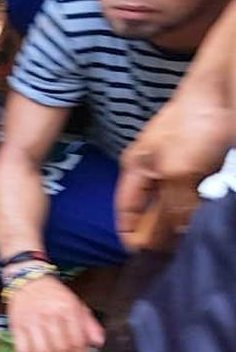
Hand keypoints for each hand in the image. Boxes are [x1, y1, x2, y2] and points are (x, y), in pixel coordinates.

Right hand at [6, 274, 103, 351]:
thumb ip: (90, 324)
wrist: (27, 280)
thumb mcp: (77, 304)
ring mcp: (30, 323)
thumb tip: (99, 344)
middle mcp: (49, 317)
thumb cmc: (55, 295)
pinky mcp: (16, 327)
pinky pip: (22, 351)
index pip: (76, 341)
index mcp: (67, 310)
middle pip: (59, 351)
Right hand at [116, 95, 229, 250]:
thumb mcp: (176, 173)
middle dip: (160, 232)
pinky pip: (202, 196)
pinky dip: (205, 209)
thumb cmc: (192, 126)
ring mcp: (184, 167)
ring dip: (186, 222)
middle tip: (173, 255)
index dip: (131, 235)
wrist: (226, 92)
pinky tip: (211, 220)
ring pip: (180, 205)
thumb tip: (168, 241)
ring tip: (194, 241)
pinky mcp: (208, 165)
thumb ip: (170, 209)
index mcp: (136, 169)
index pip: (125, 211)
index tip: (144, 259)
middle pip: (153, 211)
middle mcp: (157, 170)